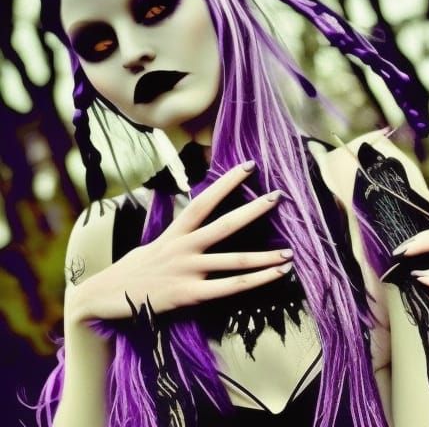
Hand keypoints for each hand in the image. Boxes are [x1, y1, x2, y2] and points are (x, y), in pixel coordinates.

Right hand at [69, 161, 292, 321]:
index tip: (249, 167)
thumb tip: (187, 218)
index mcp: (174, 232)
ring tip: (290, 252)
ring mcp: (187, 270)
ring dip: (265, 256)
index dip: (228, 182)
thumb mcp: (152, 245)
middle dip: (254, 209)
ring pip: (233, 260)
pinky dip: (255, 282)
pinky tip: (275, 276)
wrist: (100, 298)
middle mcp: (183, 247)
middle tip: (279, 196)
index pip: (205, 200)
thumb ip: (174, 233)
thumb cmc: (130, 272)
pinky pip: (229, 288)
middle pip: (225, 224)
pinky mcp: (188, 295)